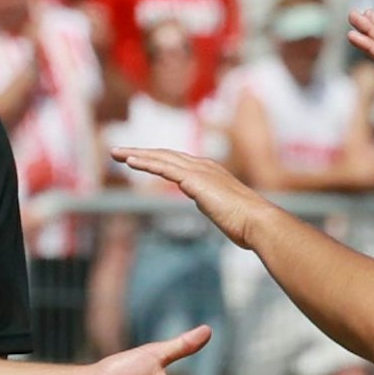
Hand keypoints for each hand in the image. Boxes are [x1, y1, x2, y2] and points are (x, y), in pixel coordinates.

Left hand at [112, 146, 275, 249]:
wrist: (257, 221)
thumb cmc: (246, 223)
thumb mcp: (225, 211)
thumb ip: (213, 204)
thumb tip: (207, 205)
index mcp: (211, 172)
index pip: (177, 162)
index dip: (156, 159)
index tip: (139, 160)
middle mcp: (204, 166)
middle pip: (165, 154)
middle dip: (140, 152)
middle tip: (118, 151)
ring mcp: (199, 171)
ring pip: (161, 157)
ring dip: (136, 154)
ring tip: (116, 153)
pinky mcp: (194, 179)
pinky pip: (164, 167)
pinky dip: (146, 162)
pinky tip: (130, 162)